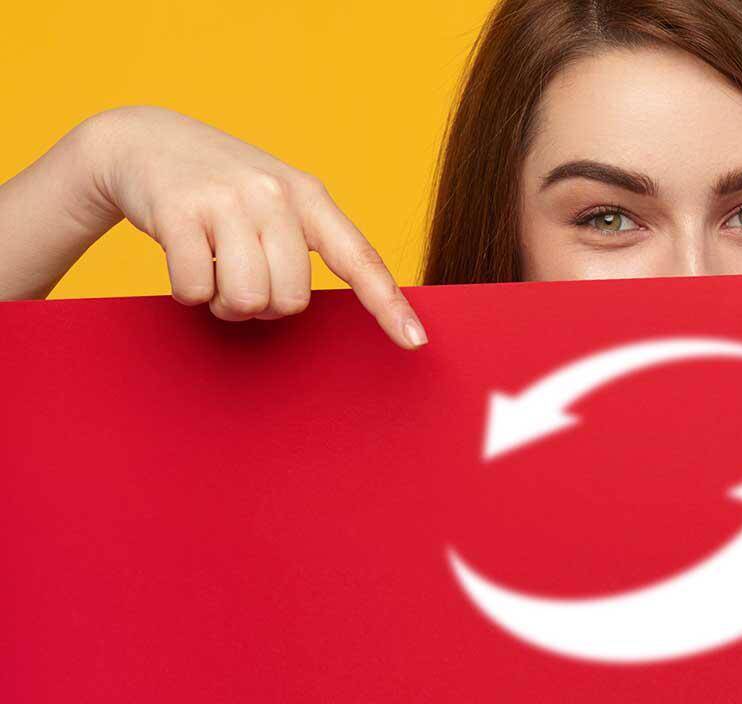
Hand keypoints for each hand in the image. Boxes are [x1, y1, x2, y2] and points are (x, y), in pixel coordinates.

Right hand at [79, 106, 426, 347]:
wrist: (143, 140)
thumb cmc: (220, 188)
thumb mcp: (274, 200)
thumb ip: (301, 243)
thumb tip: (310, 304)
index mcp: (308, 197)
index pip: (359, 259)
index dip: (389, 304)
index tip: (416, 342)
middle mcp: (274, 195)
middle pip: (292, 300)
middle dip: (264, 306)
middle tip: (240, 275)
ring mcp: (226, 201)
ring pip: (248, 301)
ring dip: (225, 303)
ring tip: (213, 268)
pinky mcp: (179, 212)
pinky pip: (196, 290)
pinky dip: (188, 291)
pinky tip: (183, 257)